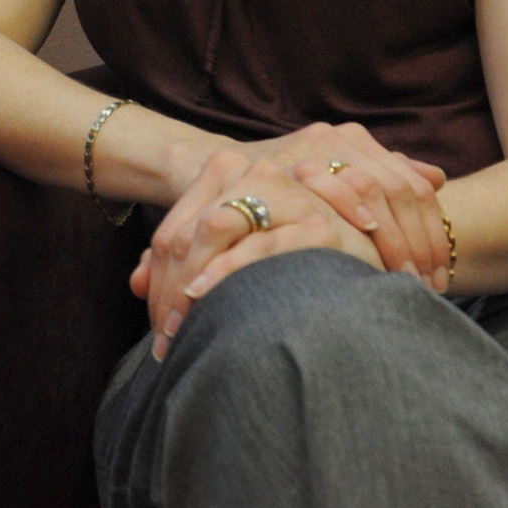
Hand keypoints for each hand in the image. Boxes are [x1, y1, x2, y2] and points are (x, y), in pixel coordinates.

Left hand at [130, 150, 378, 360]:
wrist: (372, 236)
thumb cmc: (298, 244)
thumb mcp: (238, 240)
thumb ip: (189, 252)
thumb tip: (134, 282)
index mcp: (228, 170)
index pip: (173, 229)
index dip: (157, 278)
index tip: (155, 323)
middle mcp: (256, 172)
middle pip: (186, 231)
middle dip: (170, 287)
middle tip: (164, 337)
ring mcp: (287, 190)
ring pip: (216, 230)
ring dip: (192, 284)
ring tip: (180, 328)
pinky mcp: (317, 221)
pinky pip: (260, 246)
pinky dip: (230, 273)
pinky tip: (210, 295)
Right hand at [242, 122, 450, 289]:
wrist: (211, 172)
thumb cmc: (281, 189)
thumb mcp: (337, 179)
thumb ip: (382, 175)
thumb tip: (438, 177)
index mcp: (352, 139)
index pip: (410, 186)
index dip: (430, 232)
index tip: (439, 275)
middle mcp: (330, 137)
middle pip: (395, 188)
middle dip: (415, 242)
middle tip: (426, 287)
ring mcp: (303, 151)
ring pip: (367, 188)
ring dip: (389, 240)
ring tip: (398, 280)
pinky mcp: (272, 167)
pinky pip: (321, 191)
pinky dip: (345, 217)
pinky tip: (357, 247)